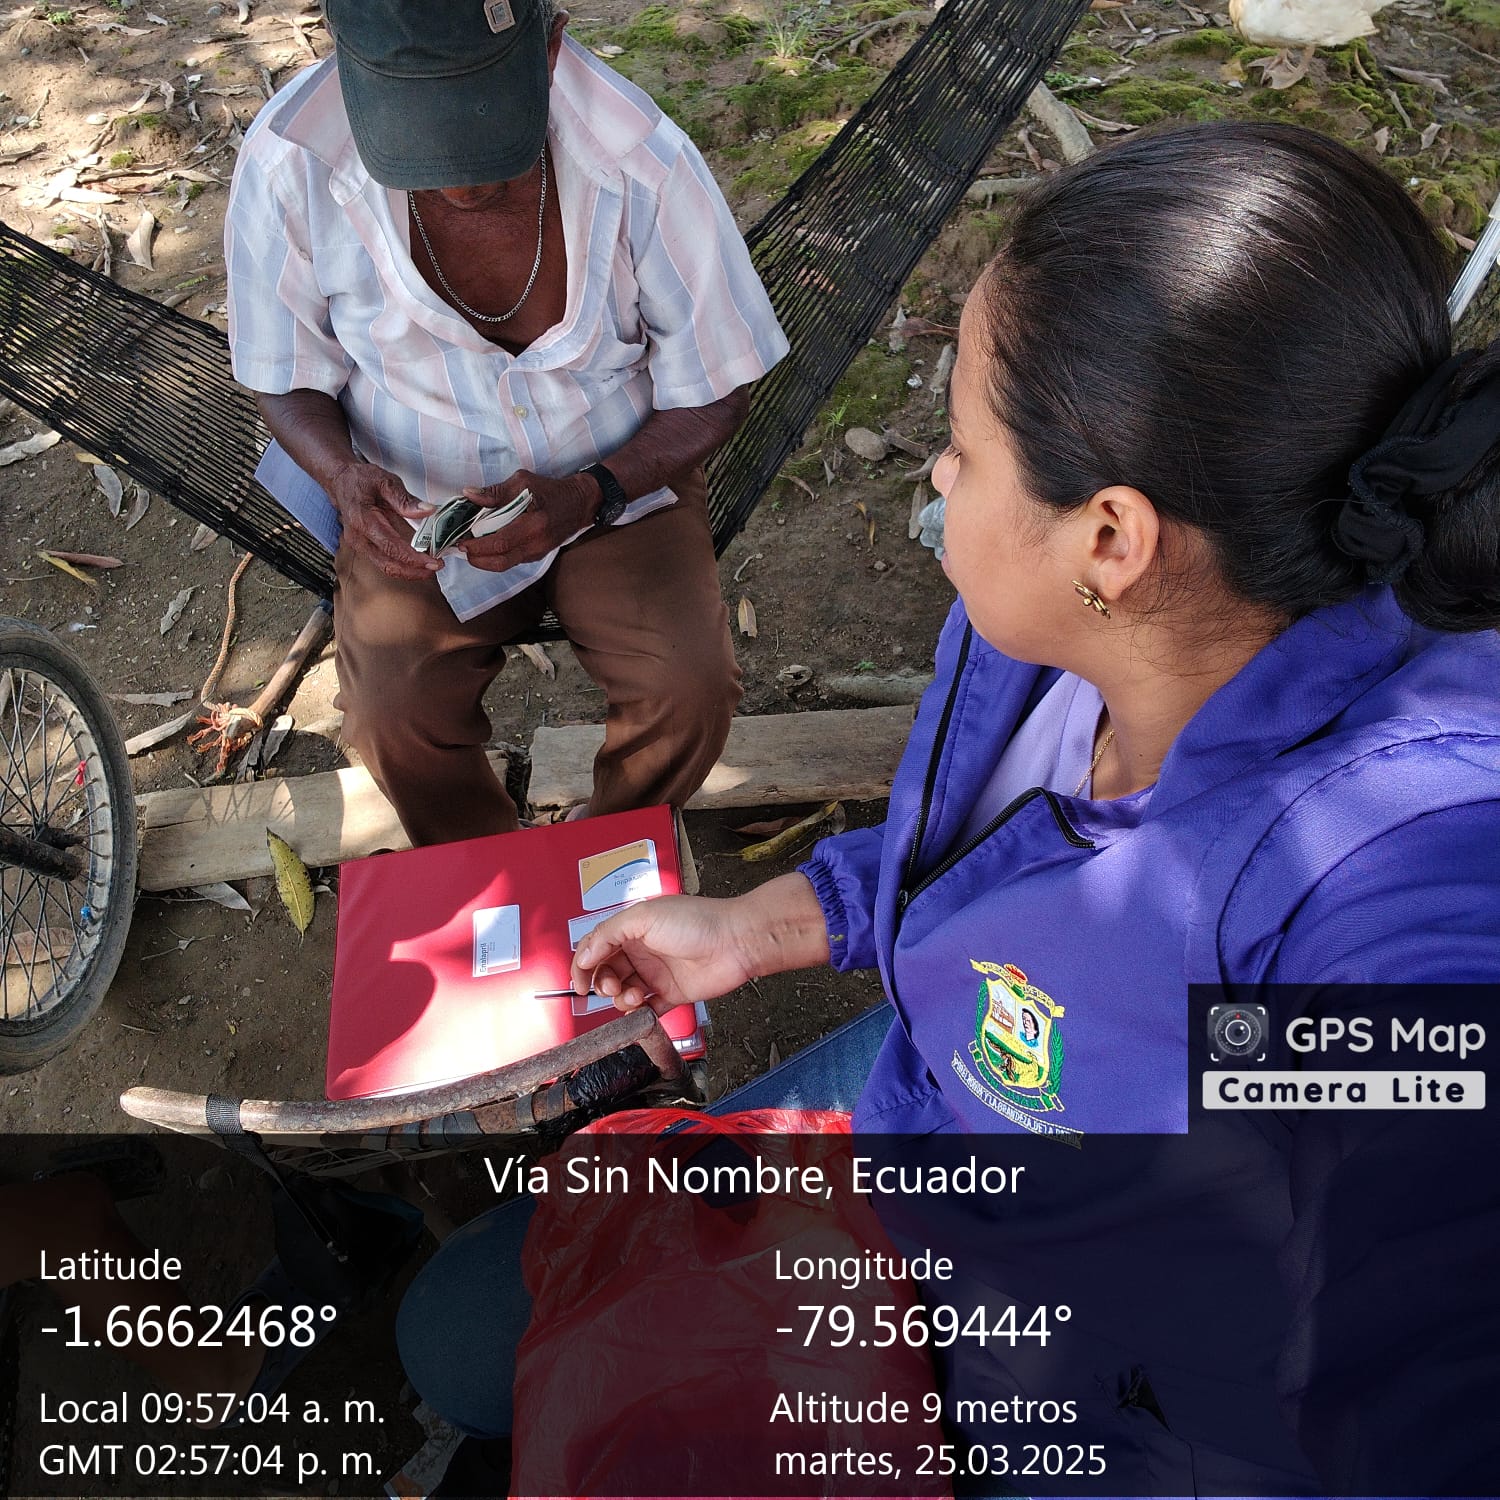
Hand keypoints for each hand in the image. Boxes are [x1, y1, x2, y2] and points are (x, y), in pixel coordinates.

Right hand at [326, 461, 440, 580]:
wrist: (341, 481)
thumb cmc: (362, 480)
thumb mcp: (386, 482)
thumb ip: (406, 499)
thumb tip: (428, 511)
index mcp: (364, 520)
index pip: (392, 547)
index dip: (414, 558)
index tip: (434, 561)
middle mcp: (358, 537)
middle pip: (388, 564)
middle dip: (414, 571)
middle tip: (436, 567)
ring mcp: (359, 544)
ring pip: (385, 566)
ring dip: (408, 571)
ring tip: (429, 568)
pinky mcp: (363, 547)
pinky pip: (383, 561)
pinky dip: (401, 565)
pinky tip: (416, 562)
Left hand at [458, 468, 600, 572]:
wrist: (578, 504)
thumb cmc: (550, 490)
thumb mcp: (523, 482)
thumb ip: (495, 491)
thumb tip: (469, 495)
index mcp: (534, 524)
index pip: (501, 542)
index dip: (478, 545)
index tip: (462, 540)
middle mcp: (536, 543)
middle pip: (501, 561)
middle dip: (477, 558)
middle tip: (462, 548)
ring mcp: (537, 552)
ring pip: (505, 564)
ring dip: (484, 559)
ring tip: (470, 548)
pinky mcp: (536, 555)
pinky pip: (511, 560)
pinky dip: (495, 556)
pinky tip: (486, 546)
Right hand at [571, 895, 760, 1015]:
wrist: (735, 942)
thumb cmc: (697, 921)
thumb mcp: (644, 916)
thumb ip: (609, 934)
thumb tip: (585, 955)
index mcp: (632, 929)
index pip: (596, 947)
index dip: (584, 965)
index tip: (580, 982)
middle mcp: (642, 951)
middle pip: (607, 973)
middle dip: (602, 984)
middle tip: (611, 987)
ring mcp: (656, 973)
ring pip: (624, 993)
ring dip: (621, 999)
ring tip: (635, 996)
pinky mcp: (671, 994)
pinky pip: (647, 1010)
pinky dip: (640, 1014)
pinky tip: (644, 1009)